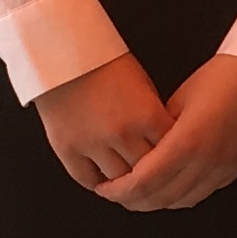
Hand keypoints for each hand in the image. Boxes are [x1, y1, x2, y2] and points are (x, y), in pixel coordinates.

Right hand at [35, 51, 171, 193]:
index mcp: (147, 115)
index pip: (171, 153)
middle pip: (146, 172)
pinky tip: (104, 181)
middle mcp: (121, 134)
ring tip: (130, 184)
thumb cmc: (105, 64)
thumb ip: (154, 119)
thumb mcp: (143, 86)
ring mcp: (93, 144)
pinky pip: (86, 179)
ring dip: (125, 184)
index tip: (173, 164)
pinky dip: (97, 183)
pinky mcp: (67, 149)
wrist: (63, 54)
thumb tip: (164, 147)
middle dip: (151, 176)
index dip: (173, 160)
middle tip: (153, 180)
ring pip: (118, 180)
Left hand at [104, 50, 236, 210]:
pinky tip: (171, 185)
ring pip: (182, 202)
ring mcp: (225, 169)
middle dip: (133, 201)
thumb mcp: (180, 98)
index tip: (104, 188)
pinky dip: (181, 195)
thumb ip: (158, 130)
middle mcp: (208, 163)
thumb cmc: (225, 75)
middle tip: (116, 194)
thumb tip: (142, 150)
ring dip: (157, 202)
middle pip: (160, 199)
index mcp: (187, 143)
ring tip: (140, 192)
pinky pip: (203, 193)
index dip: (118, 191)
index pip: (142, 183)